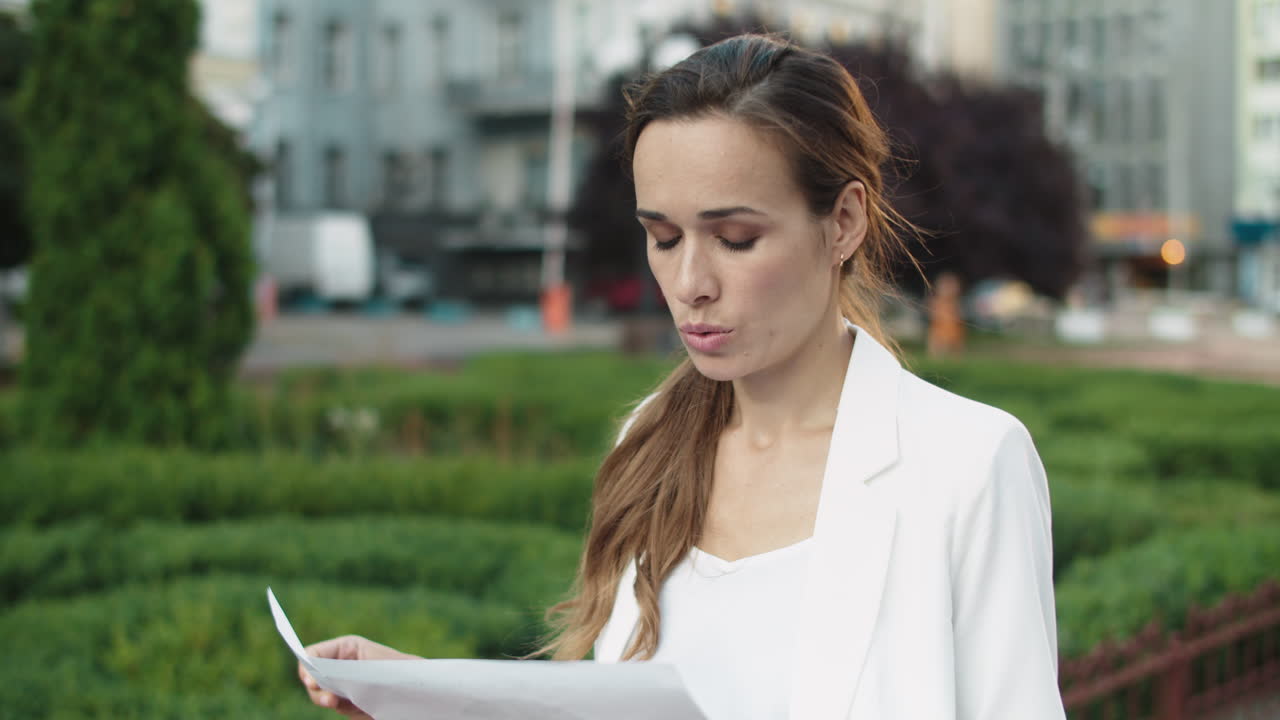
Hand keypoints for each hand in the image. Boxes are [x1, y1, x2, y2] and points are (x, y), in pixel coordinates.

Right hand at [298, 634, 417, 716]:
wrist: (418, 691)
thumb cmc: (399, 672)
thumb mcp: (369, 669)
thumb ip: (341, 673)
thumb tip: (314, 678)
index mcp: (345, 648)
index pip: (313, 653)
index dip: (307, 667)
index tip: (311, 681)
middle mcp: (341, 664)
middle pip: (313, 677)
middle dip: (318, 689)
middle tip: (330, 700)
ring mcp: (343, 683)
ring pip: (322, 694)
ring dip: (330, 700)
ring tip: (342, 703)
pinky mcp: (350, 700)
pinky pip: (338, 706)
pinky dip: (345, 708)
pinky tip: (359, 707)